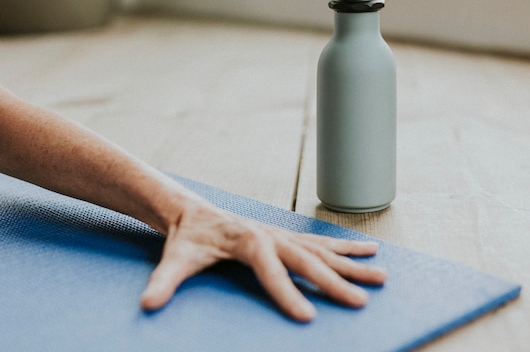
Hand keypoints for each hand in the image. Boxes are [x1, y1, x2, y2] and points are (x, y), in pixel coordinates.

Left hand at [139, 200, 386, 321]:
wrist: (192, 212)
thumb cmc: (186, 238)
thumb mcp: (175, 259)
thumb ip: (164, 281)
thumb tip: (148, 304)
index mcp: (245, 240)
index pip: (270, 270)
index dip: (287, 293)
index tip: (307, 318)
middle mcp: (269, 235)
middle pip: (307, 259)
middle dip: (334, 283)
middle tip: (360, 302)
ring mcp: (281, 234)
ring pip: (322, 251)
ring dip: (352, 264)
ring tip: (382, 275)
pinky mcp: (285, 236)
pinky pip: (320, 243)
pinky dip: (345, 249)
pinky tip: (367, 251)